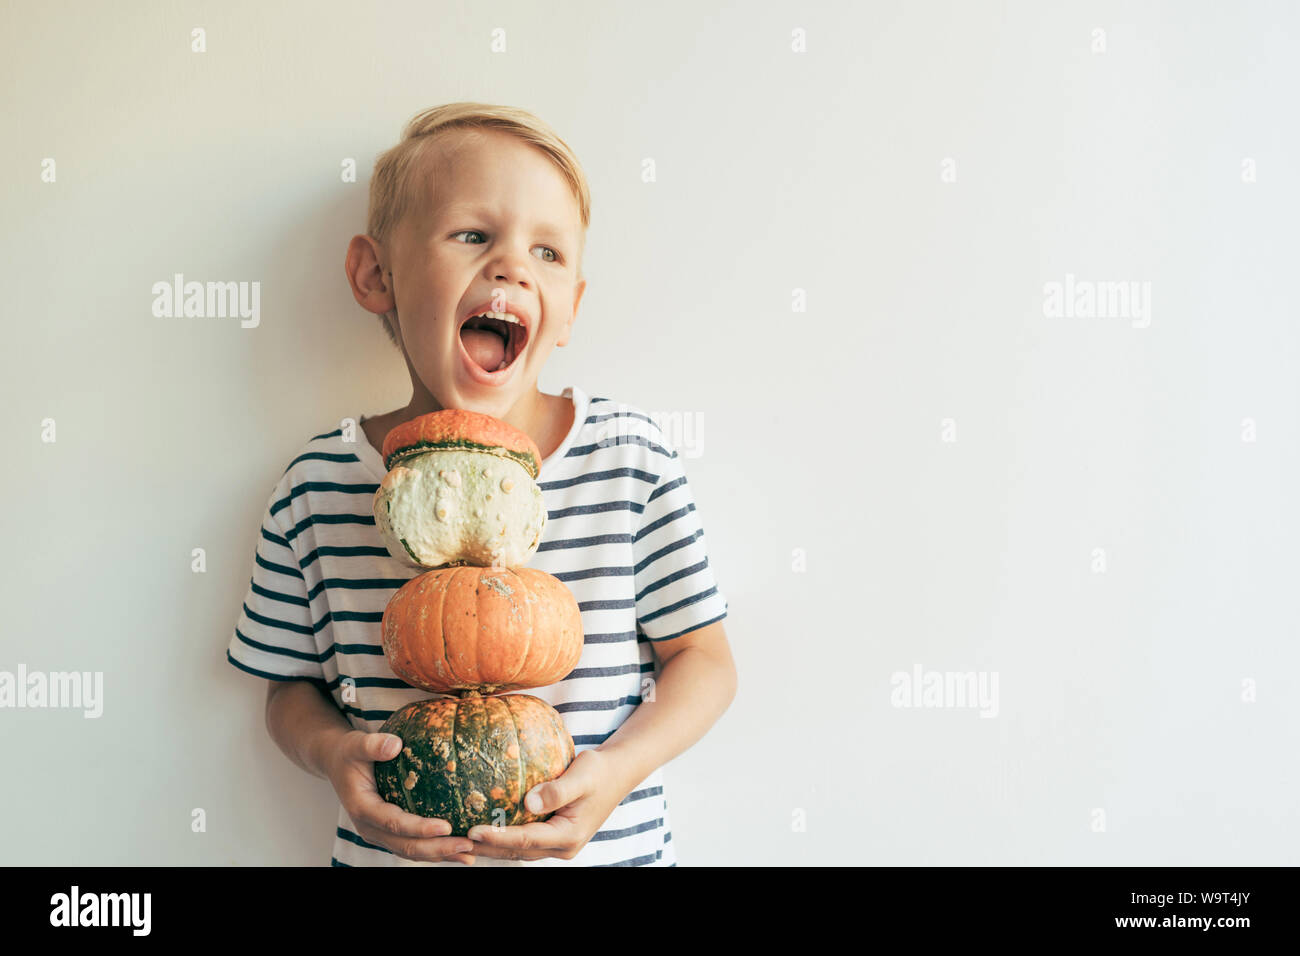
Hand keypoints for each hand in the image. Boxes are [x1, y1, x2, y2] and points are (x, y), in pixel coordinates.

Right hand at [323, 730, 477, 864]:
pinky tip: (458, 851)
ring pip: (410, 851)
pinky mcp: (388, 834)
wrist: (337, 764)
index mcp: (362, 808)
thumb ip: (373, 745)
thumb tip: (395, 744)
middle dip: (437, 848)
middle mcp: (369, 828)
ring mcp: (379, 834)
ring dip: (440, 855)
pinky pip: (412, 847)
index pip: (394, 823)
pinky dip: (434, 851)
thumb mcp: (356, 744)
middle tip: (467, 845)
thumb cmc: (350, 753)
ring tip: (469, 855)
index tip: (446, 826)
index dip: (419, 828)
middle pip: (405, 846)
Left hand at [466, 749, 625, 860]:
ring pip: (518, 851)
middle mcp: (562, 847)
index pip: (525, 839)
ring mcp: (558, 845)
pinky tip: (484, 829)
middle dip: (487, 848)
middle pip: (517, 851)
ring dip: (491, 847)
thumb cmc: (599, 771)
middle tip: (456, 841)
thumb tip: (529, 801)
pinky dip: (503, 838)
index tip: (472, 830)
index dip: (498, 837)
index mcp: (568, 836)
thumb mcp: (583, 775)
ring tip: (461, 841)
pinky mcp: (553, 837)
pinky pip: (524, 841)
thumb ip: (558, 790)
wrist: (617, 774)